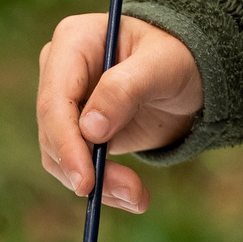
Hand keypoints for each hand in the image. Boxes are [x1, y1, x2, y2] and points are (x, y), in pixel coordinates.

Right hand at [37, 14, 202, 213]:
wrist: (189, 74)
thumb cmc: (176, 56)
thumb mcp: (161, 66)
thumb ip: (125, 89)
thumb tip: (89, 130)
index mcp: (72, 42)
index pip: (55, 100)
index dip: (66, 143)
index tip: (86, 182)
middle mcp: (60, 73)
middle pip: (53, 133)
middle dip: (87, 170)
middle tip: (130, 195)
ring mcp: (66, 105)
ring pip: (61, 157)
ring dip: (98, 185)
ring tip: (138, 198)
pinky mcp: (78, 133)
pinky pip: (78, 167)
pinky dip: (103, 187)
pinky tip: (132, 196)